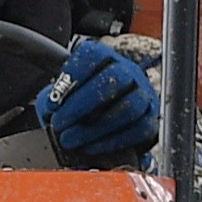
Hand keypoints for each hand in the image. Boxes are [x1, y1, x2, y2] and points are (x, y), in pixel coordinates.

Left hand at [33, 39, 161, 167]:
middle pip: (113, 79)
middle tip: (60, 123)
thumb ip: (54, 99)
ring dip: (95, 128)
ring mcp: (144, 93)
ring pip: (128, 107)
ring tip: (71, 140)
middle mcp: (127, 70)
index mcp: (104, 57)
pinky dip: (111, 141)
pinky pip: (138, 130)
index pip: (92, 55)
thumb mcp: (63, 95)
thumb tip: (50, 114)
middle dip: (81, 104)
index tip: (53, 102)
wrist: (108, 118)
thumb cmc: (81, 102)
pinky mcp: (151, 118)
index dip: (71, 77)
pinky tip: (90, 146)